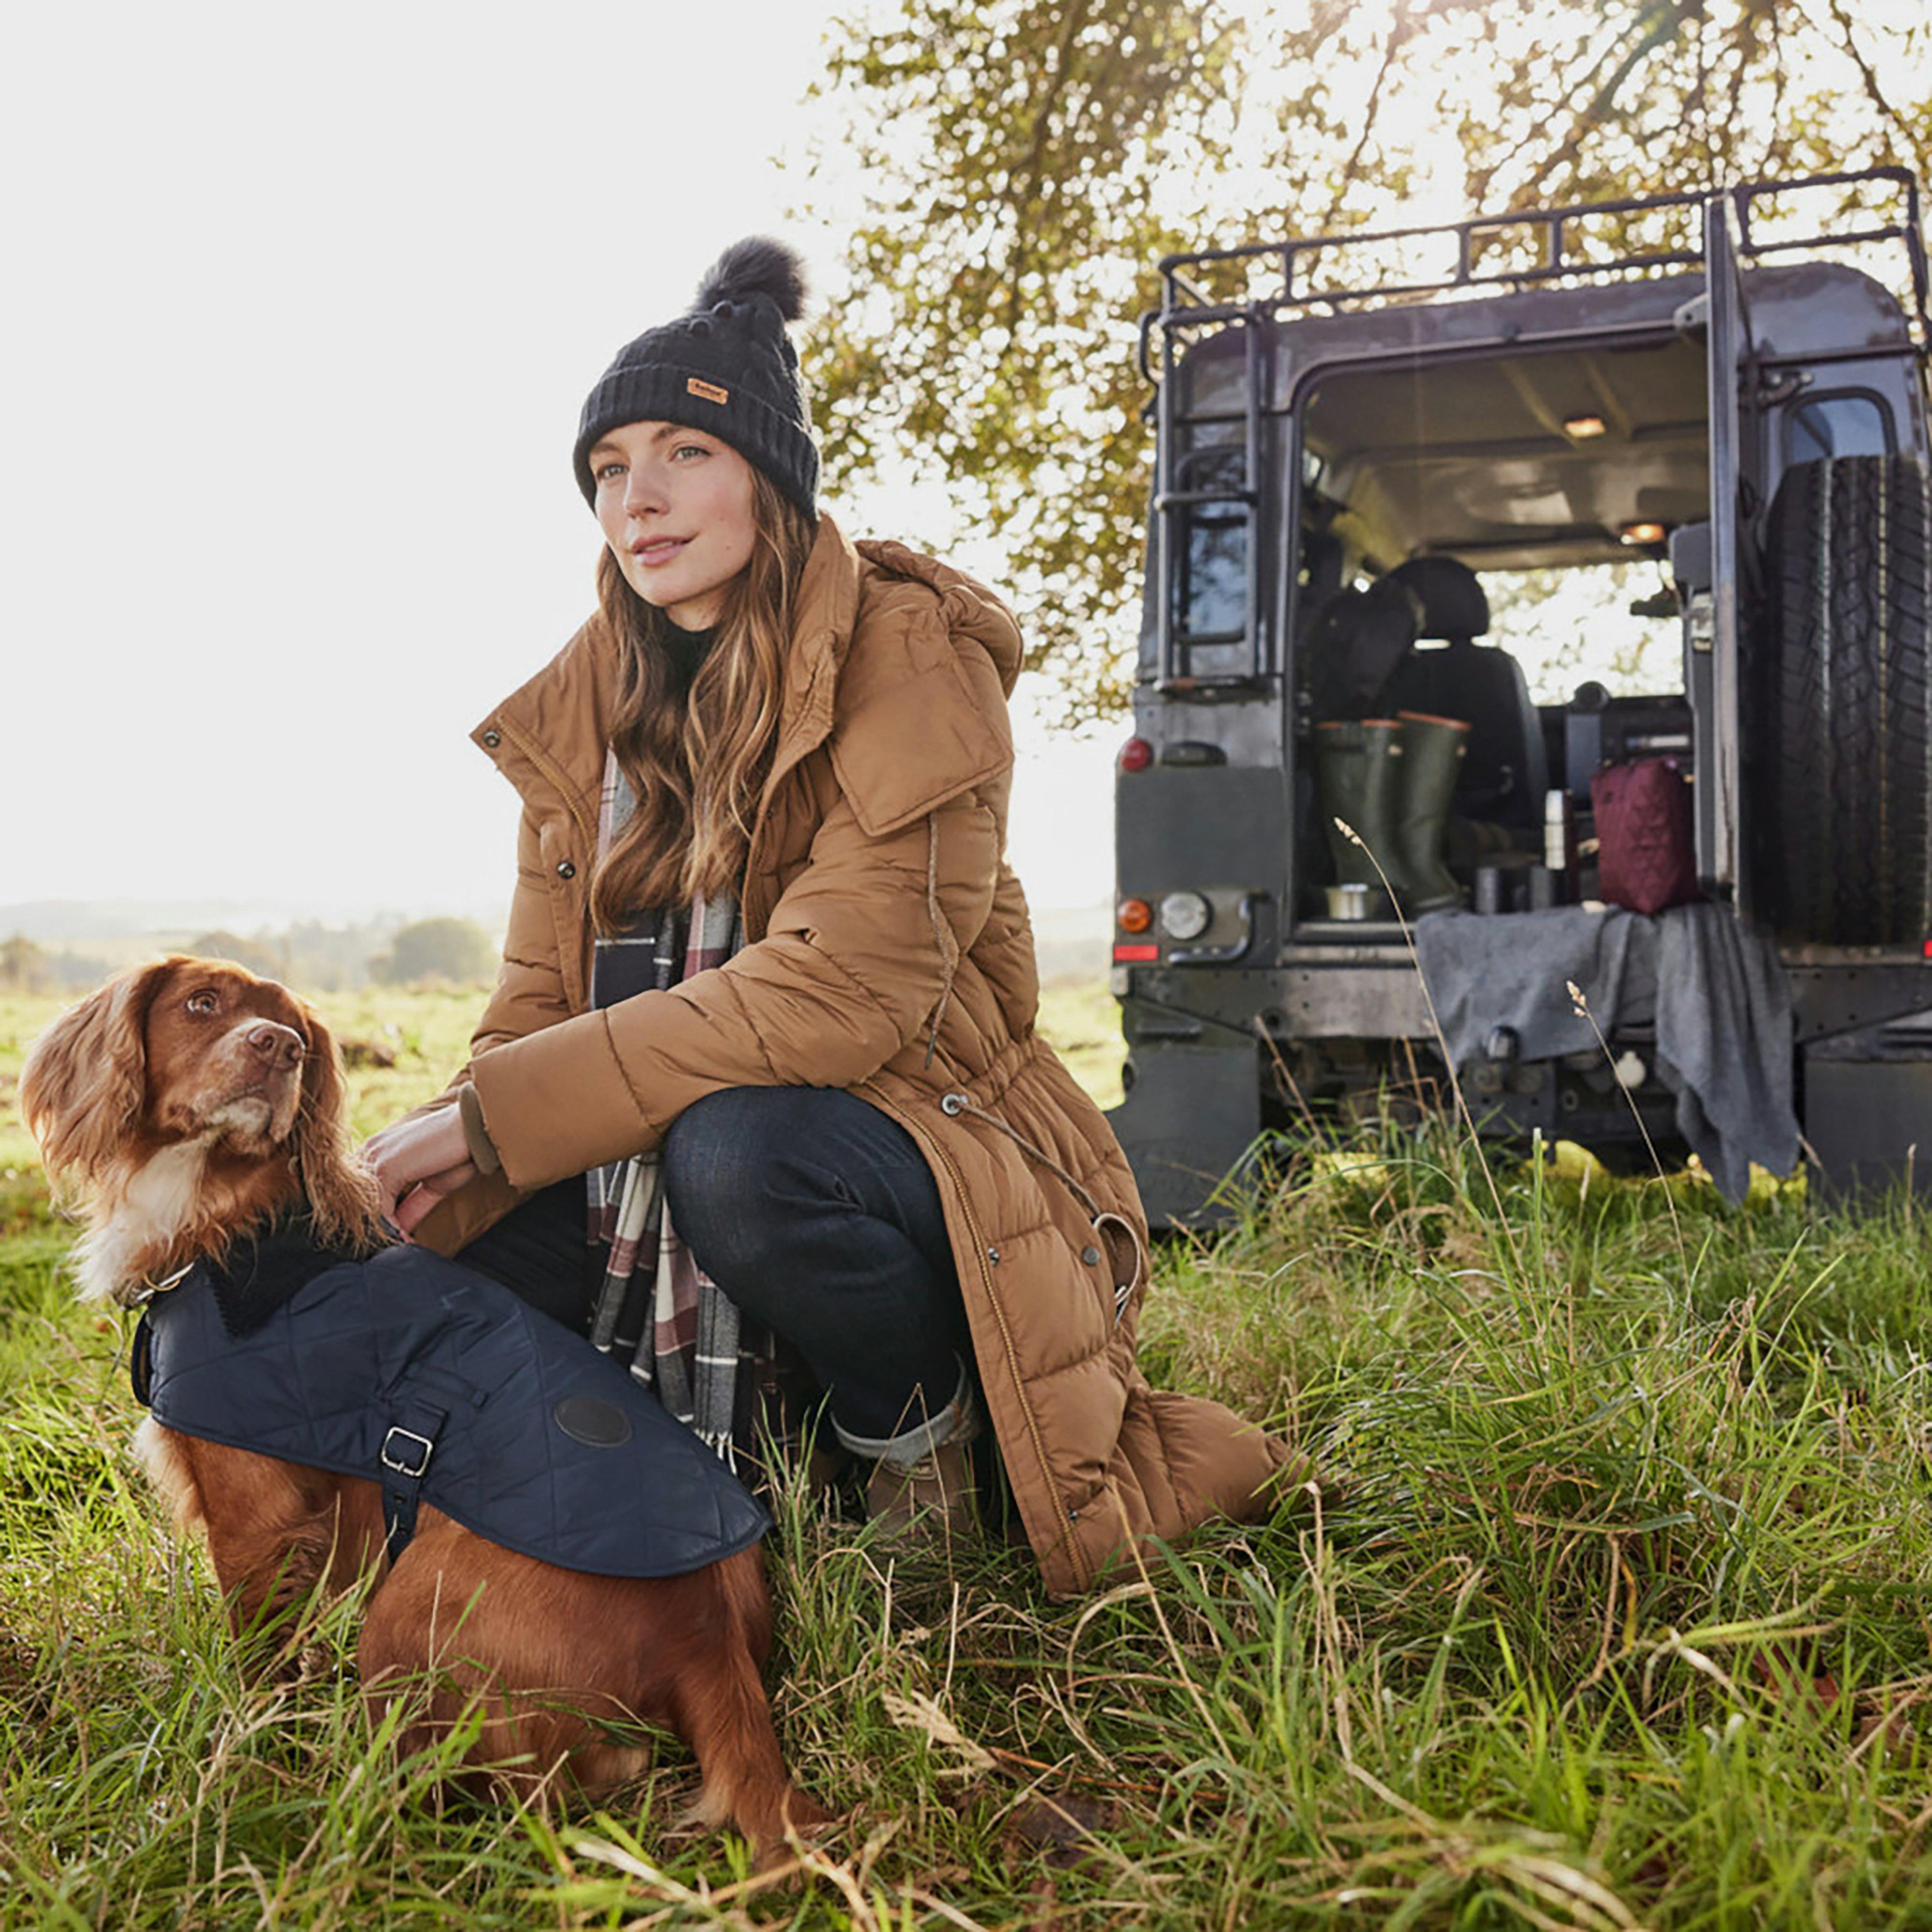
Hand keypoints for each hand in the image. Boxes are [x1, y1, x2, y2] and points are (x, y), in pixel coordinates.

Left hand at [363, 1103, 477, 1238]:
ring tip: (403, 1251)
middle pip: (360, 1204)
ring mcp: (374, 1158)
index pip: (365, 1197)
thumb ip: (411, 1206)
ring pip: (366, 1210)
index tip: (397, 1243)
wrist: (476, 1128)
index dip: (379, 1223)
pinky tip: (408, 1243)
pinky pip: (380, 1210)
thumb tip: (400, 1233)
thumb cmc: (460, 1152)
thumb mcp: (432, 1185)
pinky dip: (393, 1231)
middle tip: (395, 1252)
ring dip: (384, 1235)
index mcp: (378, 1153)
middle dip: (377, 1231)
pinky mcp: (386, 1167)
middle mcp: (369, 1153)